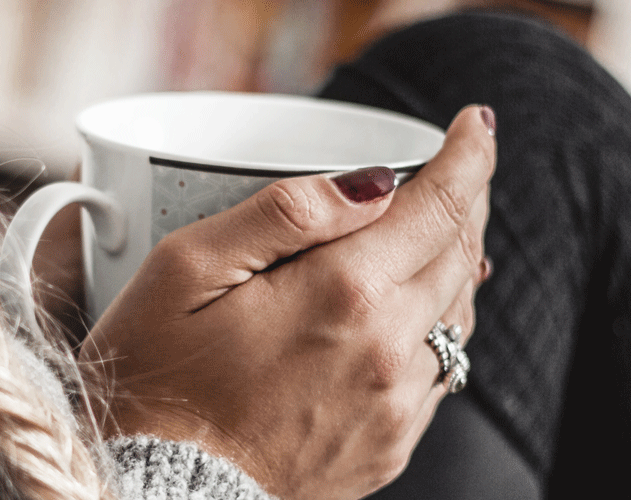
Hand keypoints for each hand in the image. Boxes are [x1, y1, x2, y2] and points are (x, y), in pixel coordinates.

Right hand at [81, 105, 495, 498]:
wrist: (159, 495)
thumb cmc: (156, 381)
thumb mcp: (187, 269)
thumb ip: (284, 212)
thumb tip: (369, 181)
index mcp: (343, 294)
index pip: (441, 206)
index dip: (467, 155)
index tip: (474, 125)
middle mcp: (388, 350)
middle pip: (460, 254)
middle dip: (464, 201)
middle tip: (451, 169)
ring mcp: (395, 405)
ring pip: (459, 313)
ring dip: (453, 265)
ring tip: (429, 236)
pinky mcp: (389, 446)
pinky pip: (440, 371)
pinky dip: (435, 328)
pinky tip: (407, 314)